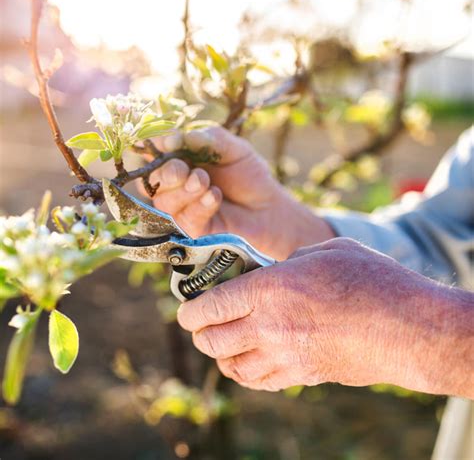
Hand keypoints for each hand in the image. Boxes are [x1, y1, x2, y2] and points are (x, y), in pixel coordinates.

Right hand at [140, 127, 333, 259]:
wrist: (268, 207)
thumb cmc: (249, 175)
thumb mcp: (233, 148)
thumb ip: (206, 139)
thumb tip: (172, 138)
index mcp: (180, 160)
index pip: (154, 153)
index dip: (154, 147)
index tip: (167, 143)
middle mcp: (175, 184)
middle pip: (152, 180)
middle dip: (167, 173)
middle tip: (186, 170)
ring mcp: (181, 208)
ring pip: (164, 201)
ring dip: (185, 191)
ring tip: (206, 182)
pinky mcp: (192, 229)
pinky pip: (184, 218)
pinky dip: (199, 206)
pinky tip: (215, 197)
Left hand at [177, 238, 473, 395]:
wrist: (409, 327)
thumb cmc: (370, 279)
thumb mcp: (324, 251)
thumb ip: (290, 260)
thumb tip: (274, 270)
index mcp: (270, 289)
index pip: (211, 306)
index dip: (190, 311)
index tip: (184, 312)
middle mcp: (269, 326)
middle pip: (213, 340)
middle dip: (200, 334)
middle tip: (200, 326)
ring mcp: (285, 356)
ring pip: (231, 367)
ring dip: (220, 356)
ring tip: (221, 345)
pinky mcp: (303, 375)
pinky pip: (260, 382)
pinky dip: (245, 374)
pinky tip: (248, 364)